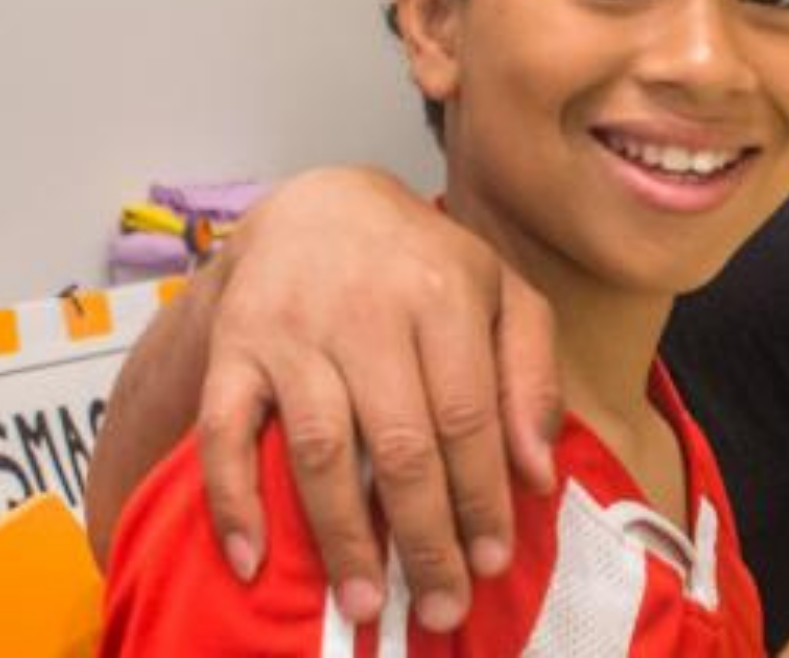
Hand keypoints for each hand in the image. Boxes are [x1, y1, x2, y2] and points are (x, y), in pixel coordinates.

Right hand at [196, 167, 558, 630]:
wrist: (316, 207)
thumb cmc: (425, 264)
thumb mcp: (503, 295)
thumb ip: (532, 376)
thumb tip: (538, 472)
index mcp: (445, 295)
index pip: (469, 415)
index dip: (483, 496)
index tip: (492, 561)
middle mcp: (368, 312)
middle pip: (401, 443)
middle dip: (425, 535)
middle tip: (441, 606)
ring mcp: (295, 332)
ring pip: (321, 448)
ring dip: (342, 534)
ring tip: (366, 601)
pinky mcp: (234, 349)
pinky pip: (224, 433)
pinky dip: (234, 500)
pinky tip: (253, 561)